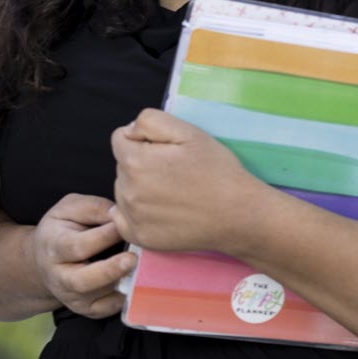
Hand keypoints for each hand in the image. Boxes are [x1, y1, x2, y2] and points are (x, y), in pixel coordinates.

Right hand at [29, 193, 134, 318]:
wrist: (42, 261)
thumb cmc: (61, 229)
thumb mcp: (69, 209)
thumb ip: (93, 208)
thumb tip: (119, 214)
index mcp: (54, 246)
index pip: (78, 246)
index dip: (103, 237)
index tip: (124, 226)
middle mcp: (59, 276)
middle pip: (81, 281)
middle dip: (109, 271)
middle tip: (133, 258)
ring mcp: (71, 296)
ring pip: (97, 296)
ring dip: (120, 281)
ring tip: (138, 266)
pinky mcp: (84, 309)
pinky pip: (105, 309)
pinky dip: (121, 299)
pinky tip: (132, 283)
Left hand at [110, 108, 263, 253]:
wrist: (238, 215)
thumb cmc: (217, 171)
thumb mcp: (189, 131)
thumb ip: (150, 121)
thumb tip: (129, 131)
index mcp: (135, 162)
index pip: (120, 139)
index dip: (143, 139)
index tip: (165, 149)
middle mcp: (127, 191)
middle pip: (122, 166)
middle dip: (141, 163)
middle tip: (174, 171)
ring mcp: (132, 218)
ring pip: (124, 191)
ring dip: (139, 187)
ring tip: (172, 192)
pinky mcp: (140, 237)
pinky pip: (123, 219)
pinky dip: (135, 213)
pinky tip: (160, 210)